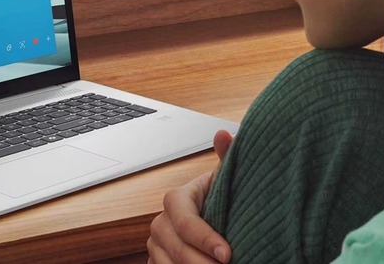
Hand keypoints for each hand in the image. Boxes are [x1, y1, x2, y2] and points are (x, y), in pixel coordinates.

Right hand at [147, 130, 233, 263]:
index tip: (228, 254)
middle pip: (177, 249)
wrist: (214, 217)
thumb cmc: (222, 198)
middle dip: (202, 263)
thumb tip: (225, 134)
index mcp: (175, 200)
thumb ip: (227, 158)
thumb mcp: (226, 178)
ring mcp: (156, 245)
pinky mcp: (157, 262)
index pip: (184, 221)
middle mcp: (160, 223)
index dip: (204, 238)